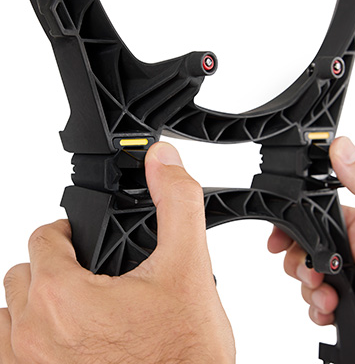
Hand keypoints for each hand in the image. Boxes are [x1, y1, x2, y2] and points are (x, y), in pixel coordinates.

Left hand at [0, 142, 234, 363]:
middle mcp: (34, 339)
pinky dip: (32, 336)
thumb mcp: (189, 265)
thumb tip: (163, 158)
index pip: (42, 238)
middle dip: (53, 264)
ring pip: (12, 313)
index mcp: (64, 298)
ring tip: (82, 303)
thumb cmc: (185, 353)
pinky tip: (72, 337)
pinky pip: (10, 351)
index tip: (84, 236)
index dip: (67, 230)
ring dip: (38, 301)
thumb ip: (176, 202)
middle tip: (90, 271)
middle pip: (23, 273)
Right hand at [268, 137, 354, 362]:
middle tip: (312, 273)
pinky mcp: (345, 305)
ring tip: (329, 298)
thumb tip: (342, 147)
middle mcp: (351, 251)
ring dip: (309, 290)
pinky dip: (317, 310)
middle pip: (302, 248)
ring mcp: (347, 279)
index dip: (290, 226)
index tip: (277, 237)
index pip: (312, 217)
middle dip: (297, 263)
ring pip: (305, 277)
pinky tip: (333, 312)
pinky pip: (314, 303)